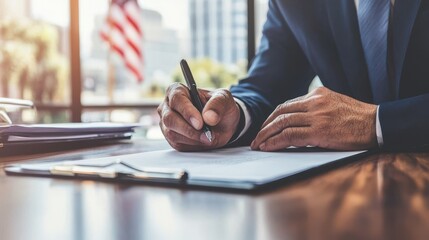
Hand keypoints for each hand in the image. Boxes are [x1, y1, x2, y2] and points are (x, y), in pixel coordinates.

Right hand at [158, 83, 239, 150]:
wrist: (223, 123)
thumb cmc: (220, 106)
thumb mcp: (224, 99)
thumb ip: (218, 104)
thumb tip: (209, 117)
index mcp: (177, 90)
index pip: (176, 99)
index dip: (187, 111)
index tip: (200, 123)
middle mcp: (168, 106)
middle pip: (170, 119)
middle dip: (189, 129)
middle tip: (207, 134)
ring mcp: (167, 123)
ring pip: (172, 134)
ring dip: (192, 138)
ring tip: (208, 137)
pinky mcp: (172, 137)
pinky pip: (177, 144)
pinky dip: (192, 145)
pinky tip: (203, 140)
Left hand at [251, 87, 377, 150]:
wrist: (377, 123)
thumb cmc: (358, 117)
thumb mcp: (335, 103)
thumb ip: (316, 108)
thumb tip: (299, 120)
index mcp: (317, 94)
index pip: (287, 105)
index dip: (272, 117)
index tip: (265, 127)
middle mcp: (314, 102)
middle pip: (281, 113)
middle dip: (265, 127)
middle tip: (256, 138)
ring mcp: (316, 116)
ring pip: (282, 124)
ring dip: (266, 135)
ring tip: (258, 144)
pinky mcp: (319, 131)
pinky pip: (290, 136)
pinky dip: (276, 142)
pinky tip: (268, 147)